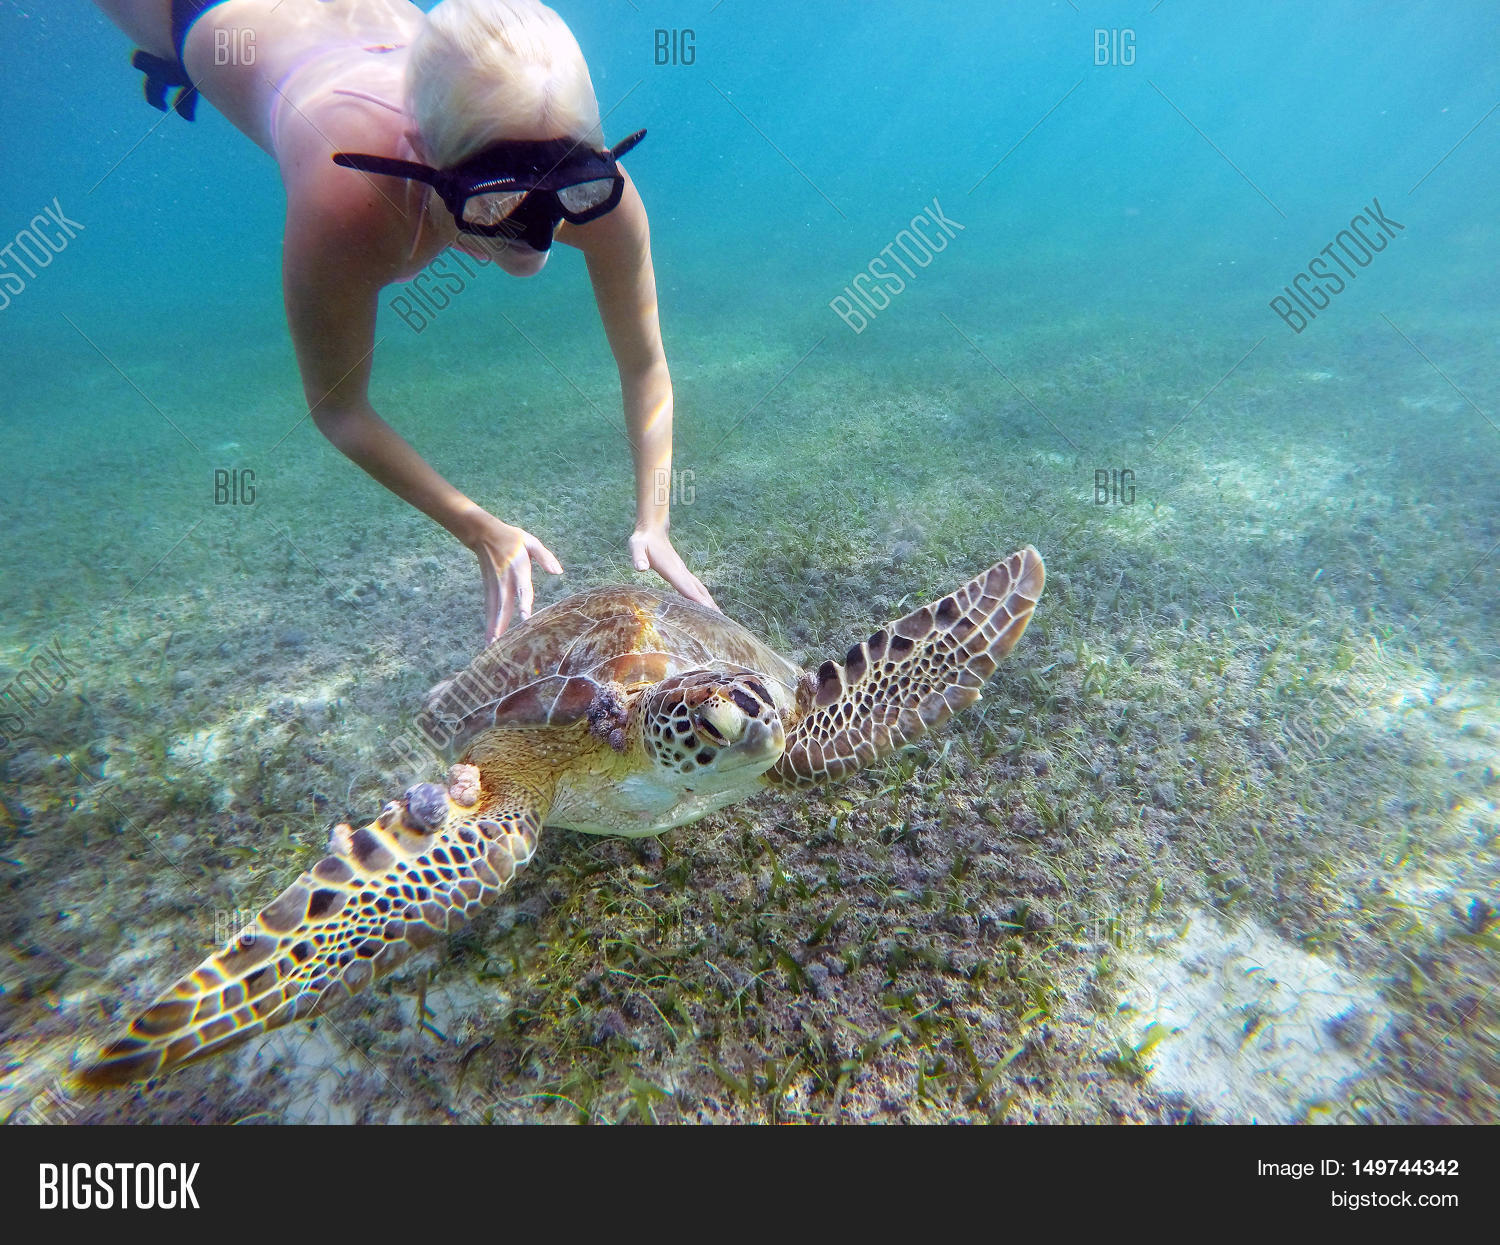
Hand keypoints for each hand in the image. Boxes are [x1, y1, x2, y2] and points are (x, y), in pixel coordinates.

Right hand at [464, 511, 563, 643]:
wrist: (483, 535)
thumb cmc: (512, 539)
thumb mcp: (530, 542)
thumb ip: (545, 556)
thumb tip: (559, 571)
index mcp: (517, 569)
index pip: (522, 589)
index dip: (523, 603)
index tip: (524, 617)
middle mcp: (504, 581)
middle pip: (504, 606)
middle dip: (503, 625)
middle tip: (501, 643)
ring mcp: (494, 587)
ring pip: (494, 611)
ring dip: (493, 629)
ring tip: (492, 648)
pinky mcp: (489, 590)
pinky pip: (490, 610)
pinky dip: (489, 625)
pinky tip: (489, 640)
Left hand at [629, 524, 718, 610]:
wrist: (652, 531)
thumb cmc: (643, 542)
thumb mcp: (636, 547)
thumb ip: (638, 557)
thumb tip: (641, 568)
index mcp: (671, 568)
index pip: (686, 587)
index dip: (697, 599)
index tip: (709, 611)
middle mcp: (681, 571)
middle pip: (698, 591)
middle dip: (709, 605)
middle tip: (721, 620)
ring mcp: (684, 572)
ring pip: (700, 589)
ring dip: (710, 602)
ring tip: (719, 616)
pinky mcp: (683, 573)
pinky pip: (696, 587)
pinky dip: (704, 597)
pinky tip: (706, 606)